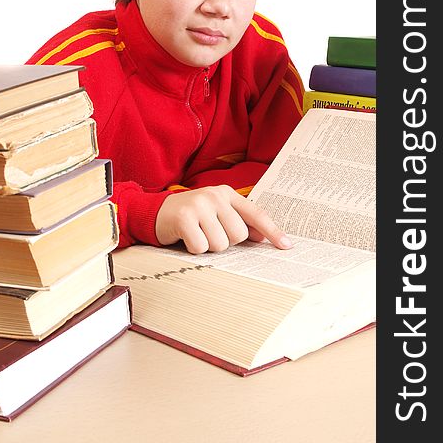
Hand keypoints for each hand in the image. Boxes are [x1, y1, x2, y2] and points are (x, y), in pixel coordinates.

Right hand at [155, 184, 291, 253]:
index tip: (286, 246)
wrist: (155, 212)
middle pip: (238, 235)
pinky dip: (194, 248)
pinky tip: (186, 237)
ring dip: (208, 246)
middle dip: (225, 241)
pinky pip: (201, 247)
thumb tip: (262, 237)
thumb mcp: (216, 214)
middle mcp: (215, 196)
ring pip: (220, 244)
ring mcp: (199, 205)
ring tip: (197, 234)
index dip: (272, 231)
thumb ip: (239, 222)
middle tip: (209, 232)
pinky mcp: (184, 218)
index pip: (256, 214)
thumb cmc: (191, 216)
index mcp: (227, 194)